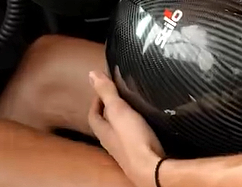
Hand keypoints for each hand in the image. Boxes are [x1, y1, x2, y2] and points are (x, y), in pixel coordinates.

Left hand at [88, 70, 164, 186]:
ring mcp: (124, 148)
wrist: (151, 167)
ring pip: (118, 129)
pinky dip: (134, 125)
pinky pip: (131, 134)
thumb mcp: (118, 110)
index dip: (96, 99)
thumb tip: (91, 74)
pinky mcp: (138, 151)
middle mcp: (111, 141)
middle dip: (109, 107)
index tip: (104, 86)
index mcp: (103, 130)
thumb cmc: (132, 138)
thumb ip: (107, 92)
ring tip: (133, 102)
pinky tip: (144, 121)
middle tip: (119, 92)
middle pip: (105, 122)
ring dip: (122, 116)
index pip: (93, 114)